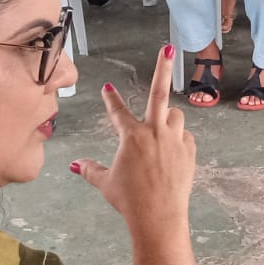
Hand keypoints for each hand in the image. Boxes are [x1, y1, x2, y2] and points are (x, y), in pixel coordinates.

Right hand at [73, 47, 195, 240]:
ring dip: (168, 118)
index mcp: (131, 136)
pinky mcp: (189, 153)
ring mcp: (174, 141)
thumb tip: (74, 165)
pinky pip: (185, 137)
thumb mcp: (106, 183)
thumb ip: (91, 170)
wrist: (158, 217)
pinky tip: (172, 151)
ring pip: (175, 116)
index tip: (107, 87)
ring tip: (162, 128)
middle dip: (163, 67)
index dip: (111, 98)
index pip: (118, 111)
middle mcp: (154, 132)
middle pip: (159, 93)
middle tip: (168, 47)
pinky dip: (178, 140)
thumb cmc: (129, 201)